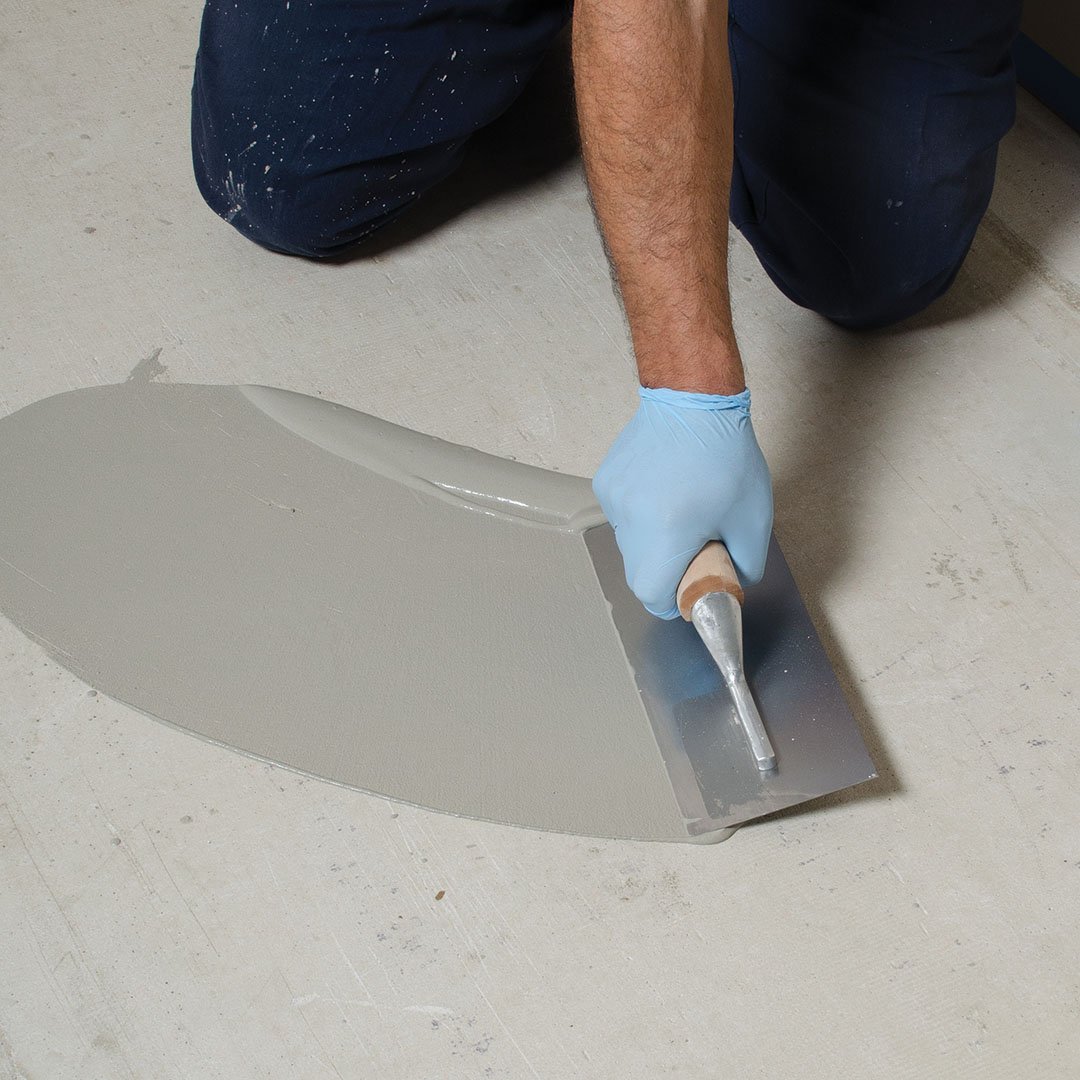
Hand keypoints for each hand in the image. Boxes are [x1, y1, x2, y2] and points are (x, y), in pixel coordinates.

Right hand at [593, 386, 772, 618]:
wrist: (693, 399)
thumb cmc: (726, 456)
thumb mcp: (754, 518)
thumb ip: (746, 564)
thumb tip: (731, 582)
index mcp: (667, 532)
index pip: (652, 593)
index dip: (673, 598)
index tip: (690, 586)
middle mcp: (631, 518)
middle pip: (638, 571)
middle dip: (666, 569)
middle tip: (694, 544)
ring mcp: (613, 499)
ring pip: (628, 544)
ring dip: (652, 541)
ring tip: (680, 510)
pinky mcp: (605, 482)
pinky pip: (621, 516)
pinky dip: (642, 515)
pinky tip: (663, 489)